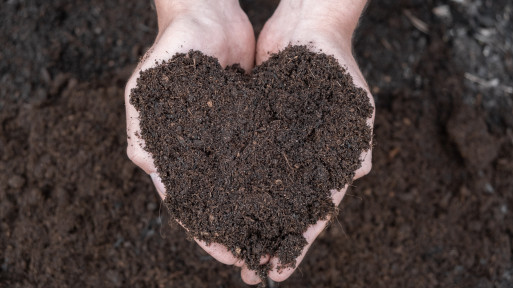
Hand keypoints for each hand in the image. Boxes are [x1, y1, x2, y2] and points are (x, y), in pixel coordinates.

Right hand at [124, 0, 266, 283]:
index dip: (205, 230)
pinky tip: (285, 198)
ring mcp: (221, 140)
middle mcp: (195, 150)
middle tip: (255, 257)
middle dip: (233, 230)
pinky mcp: (245, 127)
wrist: (208, 13)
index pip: (186, 201)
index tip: (227, 253)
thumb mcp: (152, 83)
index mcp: (168, 149)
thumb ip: (145, 125)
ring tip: (274, 237)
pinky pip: (257, 159)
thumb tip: (147, 166)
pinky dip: (267, 180)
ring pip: (238, 186)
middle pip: (215, 201)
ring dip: (253, 211)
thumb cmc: (175, 44)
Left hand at [250, 0, 374, 283]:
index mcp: (330, 161)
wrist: (307, 25)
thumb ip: (357, 139)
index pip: (314, 212)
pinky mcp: (256, 131)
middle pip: (284, 210)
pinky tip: (216, 205)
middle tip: (248, 270)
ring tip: (229, 248)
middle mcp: (302, 159)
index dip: (297, 242)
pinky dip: (232, 186)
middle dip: (267, 239)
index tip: (279, 270)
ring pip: (260, 193)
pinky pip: (242, 164)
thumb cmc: (335, 60)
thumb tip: (358, 174)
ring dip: (247, 220)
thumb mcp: (353, 99)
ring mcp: (278, 147)